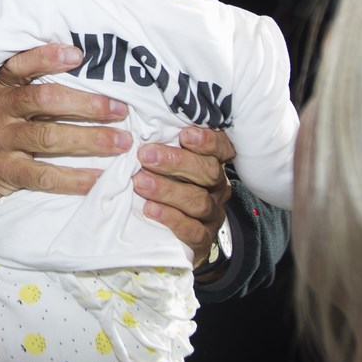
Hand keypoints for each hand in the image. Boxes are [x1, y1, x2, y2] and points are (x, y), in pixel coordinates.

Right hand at [0, 44, 131, 209]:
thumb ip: (30, 86)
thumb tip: (85, 71)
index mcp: (1, 87)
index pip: (22, 64)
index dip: (49, 57)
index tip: (80, 54)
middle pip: (45, 100)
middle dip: (87, 104)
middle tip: (121, 109)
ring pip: (48, 137)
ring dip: (90, 140)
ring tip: (122, 142)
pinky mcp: (2, 173)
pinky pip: (43, 175)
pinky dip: (73, 178)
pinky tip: (98, 179)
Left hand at [134, 126, 234, 265]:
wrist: (174, 237)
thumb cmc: (167, 186)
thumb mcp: (168, 163)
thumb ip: (165, 145)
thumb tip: (140, 122)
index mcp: (213, 164)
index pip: (221, 148)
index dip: (207, 140)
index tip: (184, 134)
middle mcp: (217, 187)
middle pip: (208, 172)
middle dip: (177, 162)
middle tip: (146, 155)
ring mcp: (212, 214)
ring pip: (198, 201)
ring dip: (168, 190)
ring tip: (140, 182)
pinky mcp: (202, 239)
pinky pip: (192, 230)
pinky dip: (171, 218)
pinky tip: (150, 209)